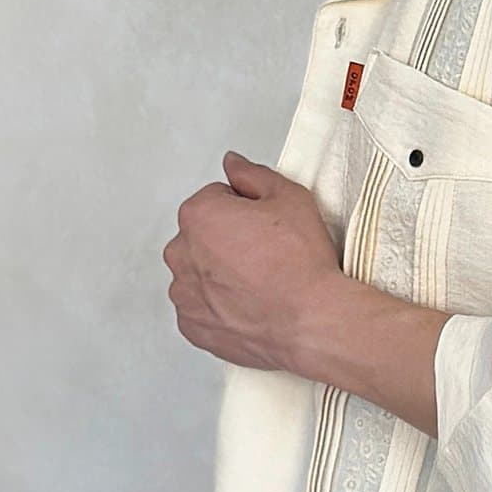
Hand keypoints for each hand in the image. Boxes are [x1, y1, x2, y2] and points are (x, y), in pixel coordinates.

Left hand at [163, 150, 343, 370]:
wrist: (310, 322)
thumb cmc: (300, 263)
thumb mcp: (289, 198)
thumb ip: (253, 174)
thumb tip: (233, 164)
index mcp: (198, 215)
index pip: (216, 199)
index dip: (246, 210)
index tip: (267, 228)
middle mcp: (181, 253)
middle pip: (202, 236)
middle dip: (227, 241)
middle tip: (265, 256)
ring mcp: (184, 294)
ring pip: (199, 273)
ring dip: (220, 275)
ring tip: (259, 285)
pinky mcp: (192, 327)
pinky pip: (201, 308)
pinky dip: (219, 307)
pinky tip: (249, 307)